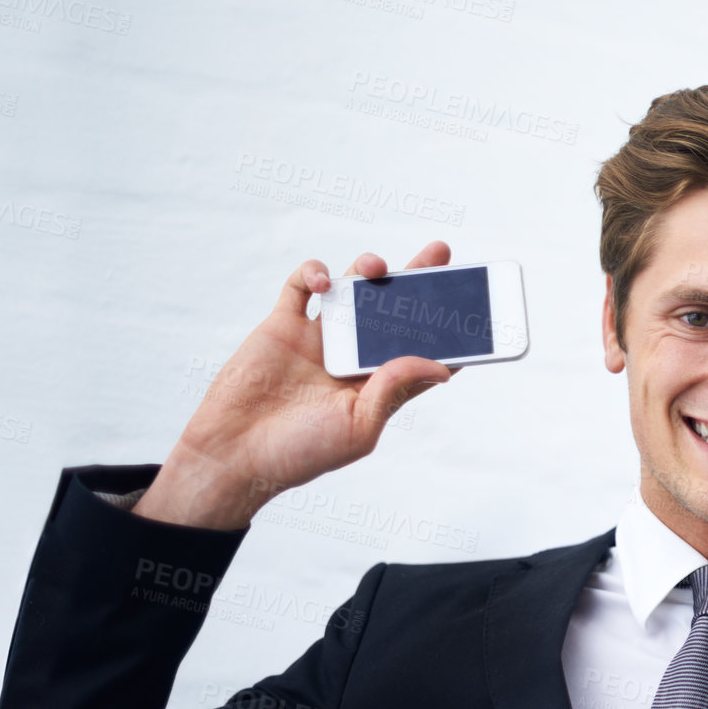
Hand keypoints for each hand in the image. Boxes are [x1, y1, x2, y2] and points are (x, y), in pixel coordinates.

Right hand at [134, 241, 458, 529]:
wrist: (233, 455)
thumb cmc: (298, 453)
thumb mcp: (357, 429)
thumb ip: (394, 391)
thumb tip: (442, 366)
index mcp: (379, 384)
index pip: (423, 350)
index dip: (448, 330)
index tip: (475, 307)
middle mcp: (354, 356)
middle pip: (396, 310)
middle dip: (419, 280)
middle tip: (440, 253)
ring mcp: (320, 337)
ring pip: (355, 289)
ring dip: (370, 269)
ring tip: (379, 268)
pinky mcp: (283, 325)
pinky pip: (303, 285)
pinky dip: (315, 273)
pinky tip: (326, 280)